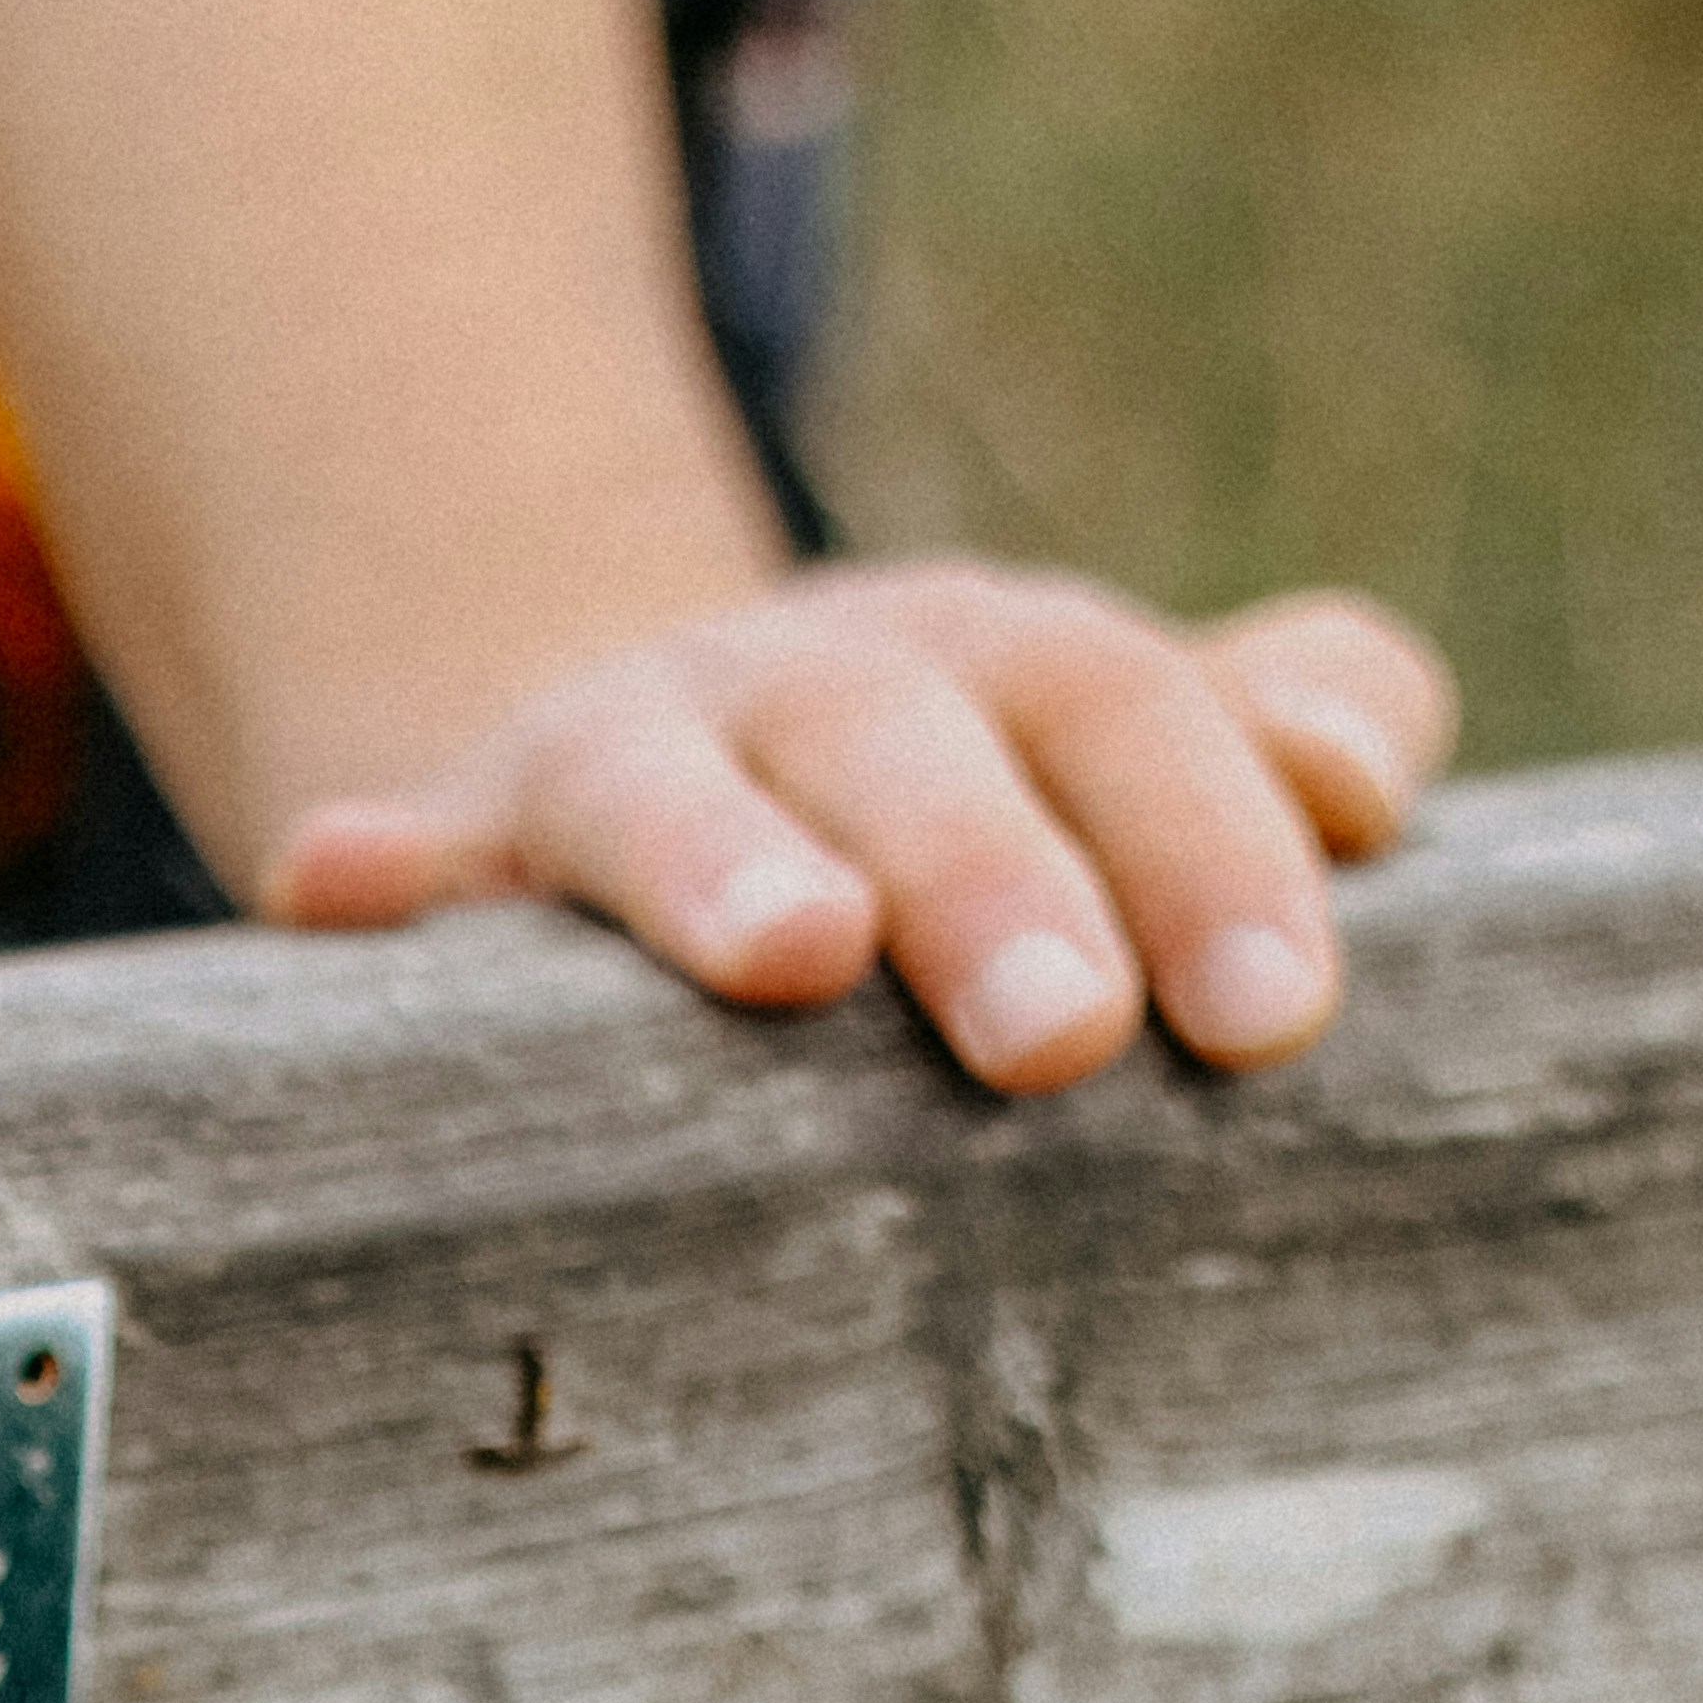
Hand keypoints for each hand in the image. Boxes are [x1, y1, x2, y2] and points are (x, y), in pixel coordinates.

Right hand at [252, 565, 1452, 1088]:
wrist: (704, 776)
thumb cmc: (976, 815)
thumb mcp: (1131, 755)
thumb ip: (1287, 740)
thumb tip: (1365, 772)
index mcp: (1009, 667)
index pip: (1130, 713)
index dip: (1210, 838)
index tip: (1270, 1014)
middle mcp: (825, 686)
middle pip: (918, 741)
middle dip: (992, 875)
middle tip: (1063, 1035)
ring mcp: (634, 754)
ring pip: (669, 783)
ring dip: (722, 855)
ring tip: (791, 948)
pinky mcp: (464, 842)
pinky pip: (412, 853)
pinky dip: (376, 869)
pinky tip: (337, 884)